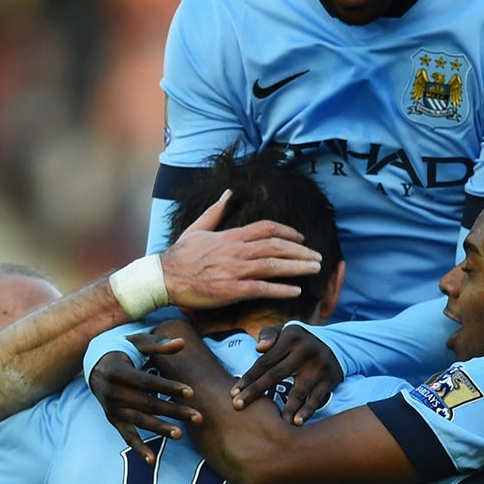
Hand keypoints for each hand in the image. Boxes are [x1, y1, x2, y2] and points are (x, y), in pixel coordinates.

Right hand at [90, 344, 200, 463]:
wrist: (96, 366)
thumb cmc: (123, 352)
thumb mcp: (138, 343)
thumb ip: (159, 345)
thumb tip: (182, 343)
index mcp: (118, 372)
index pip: (147, 382)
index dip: (169, 387)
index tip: (191, 392)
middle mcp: (113, 392)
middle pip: (147, 404)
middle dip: (174, 411)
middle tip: (198, 417)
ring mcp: (113, 409)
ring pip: (140, 421)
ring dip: (161, 429)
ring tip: (181, 434)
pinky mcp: (114, 420)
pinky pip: (127, 436)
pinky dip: (138, 449)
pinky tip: (152, 460)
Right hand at [159, 190, 321, 309]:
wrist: (165, 278)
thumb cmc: (181, 254)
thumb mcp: (198, 227)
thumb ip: (217, 210)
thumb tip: (229, 193)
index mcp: (231, 236)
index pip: (267, 228)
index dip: (287, 232)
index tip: (301, 238)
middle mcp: (237, 251)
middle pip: (276, 246)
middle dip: (300, 250)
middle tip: (317, 256)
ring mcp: (236, 270)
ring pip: (274, 266)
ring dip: (297, 267)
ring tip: (314, 269)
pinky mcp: (232, 290)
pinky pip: (263, 288)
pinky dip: (281, 289)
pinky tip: (296, 290)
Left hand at [233, 323, 343, 423]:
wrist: (334, 345)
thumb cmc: (297, 342)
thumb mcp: (284, 331)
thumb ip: (268, 336)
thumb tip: (259, 348)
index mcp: (291, 338)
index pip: (265, 361)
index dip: (248, 377)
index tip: (233, 393)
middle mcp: (305, 352)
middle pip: (276, 375)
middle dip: (255, 391)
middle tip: (238, 406)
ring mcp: (319, 367)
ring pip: (298, 391)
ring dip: (285, 408)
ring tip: (272, 422)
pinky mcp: (329, 380)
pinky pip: (317, 399)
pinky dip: (307, 411)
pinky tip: (296, 423)